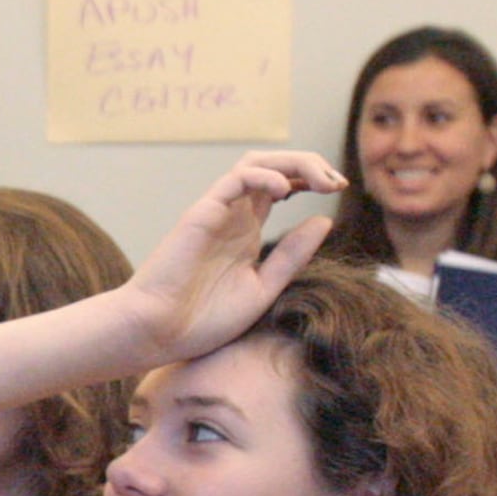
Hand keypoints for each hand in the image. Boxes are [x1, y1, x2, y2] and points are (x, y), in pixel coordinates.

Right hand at [119, 151, 347, 364]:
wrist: (157, 333)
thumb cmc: (202, 320)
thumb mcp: (263, 288)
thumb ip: (292, 256)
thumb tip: (324, 219)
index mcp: (247, 231)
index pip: (283, 186)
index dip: (313, 180)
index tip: (338, 190)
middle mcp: (233, 216)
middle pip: (274, 167)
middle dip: (311, 165)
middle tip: (337, 182)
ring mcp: (217, 212)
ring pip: (256, 163)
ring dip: (293, 162)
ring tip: (320, 181)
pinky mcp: (202, 213)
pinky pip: (235, 179)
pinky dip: (265, 176)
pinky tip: (286, 191)